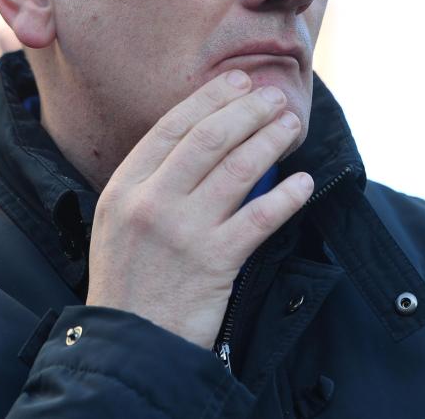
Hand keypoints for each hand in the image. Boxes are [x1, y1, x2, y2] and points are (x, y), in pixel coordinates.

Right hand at [85, 70, 314, 348]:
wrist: (130, 344)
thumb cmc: (132, 278)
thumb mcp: (121, 220)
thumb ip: (155, 180)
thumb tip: (210, 136)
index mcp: (124, 186)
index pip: (172, 126)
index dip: (211, 98)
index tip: (239, 80)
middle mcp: (150, 202)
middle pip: (209, 138)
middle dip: (248, 110)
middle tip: (275, 97)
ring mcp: (182, 232)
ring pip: (237, 169)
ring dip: (271, 141)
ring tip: (292, 125)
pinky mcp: (214, 263)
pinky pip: (259, 218)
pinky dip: (286, 196)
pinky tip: (304, 182)